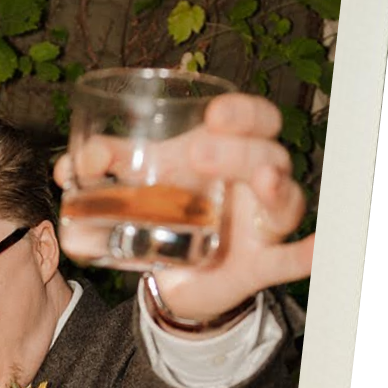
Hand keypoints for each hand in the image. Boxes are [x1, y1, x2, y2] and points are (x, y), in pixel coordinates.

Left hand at [54, 92, 313, 322]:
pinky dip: (307, 255)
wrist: (176, 276)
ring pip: (283, 200)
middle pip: (266, 152)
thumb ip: (107, 166)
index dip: (242, 112)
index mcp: (228, 151)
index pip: (254, 119)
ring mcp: (261, 223)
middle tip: (198, 153)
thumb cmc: (169, 210)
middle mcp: (254, 181)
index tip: (214, 113)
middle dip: (238, 149)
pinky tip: (320, 249)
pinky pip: (292, 258)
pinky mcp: (261, 264)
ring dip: (276, 187)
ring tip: (265, 182)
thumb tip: (67, 166)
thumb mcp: (141, 183)